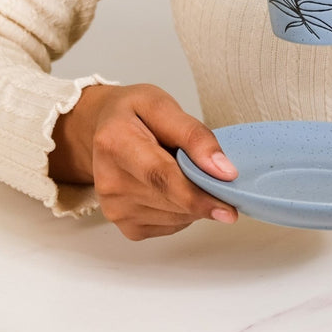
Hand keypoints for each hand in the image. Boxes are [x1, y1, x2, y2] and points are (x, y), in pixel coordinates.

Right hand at [48, 83, 238, 240]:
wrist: (102, 130)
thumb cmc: (133, 115)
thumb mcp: (162, 105)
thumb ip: (194, 136)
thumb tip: (224, 171)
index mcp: (115, 143)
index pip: (161, 177)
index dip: (197, 195)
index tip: (228, 208)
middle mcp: (109, 182)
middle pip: (172, 201)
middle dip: (206, 196)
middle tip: (219, 178)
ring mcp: (115, 209)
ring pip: (177, 217)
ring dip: (195, 201)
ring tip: (183, 172)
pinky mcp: (126, 226)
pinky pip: (172, 225)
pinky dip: (184, 211)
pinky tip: (174, 188)